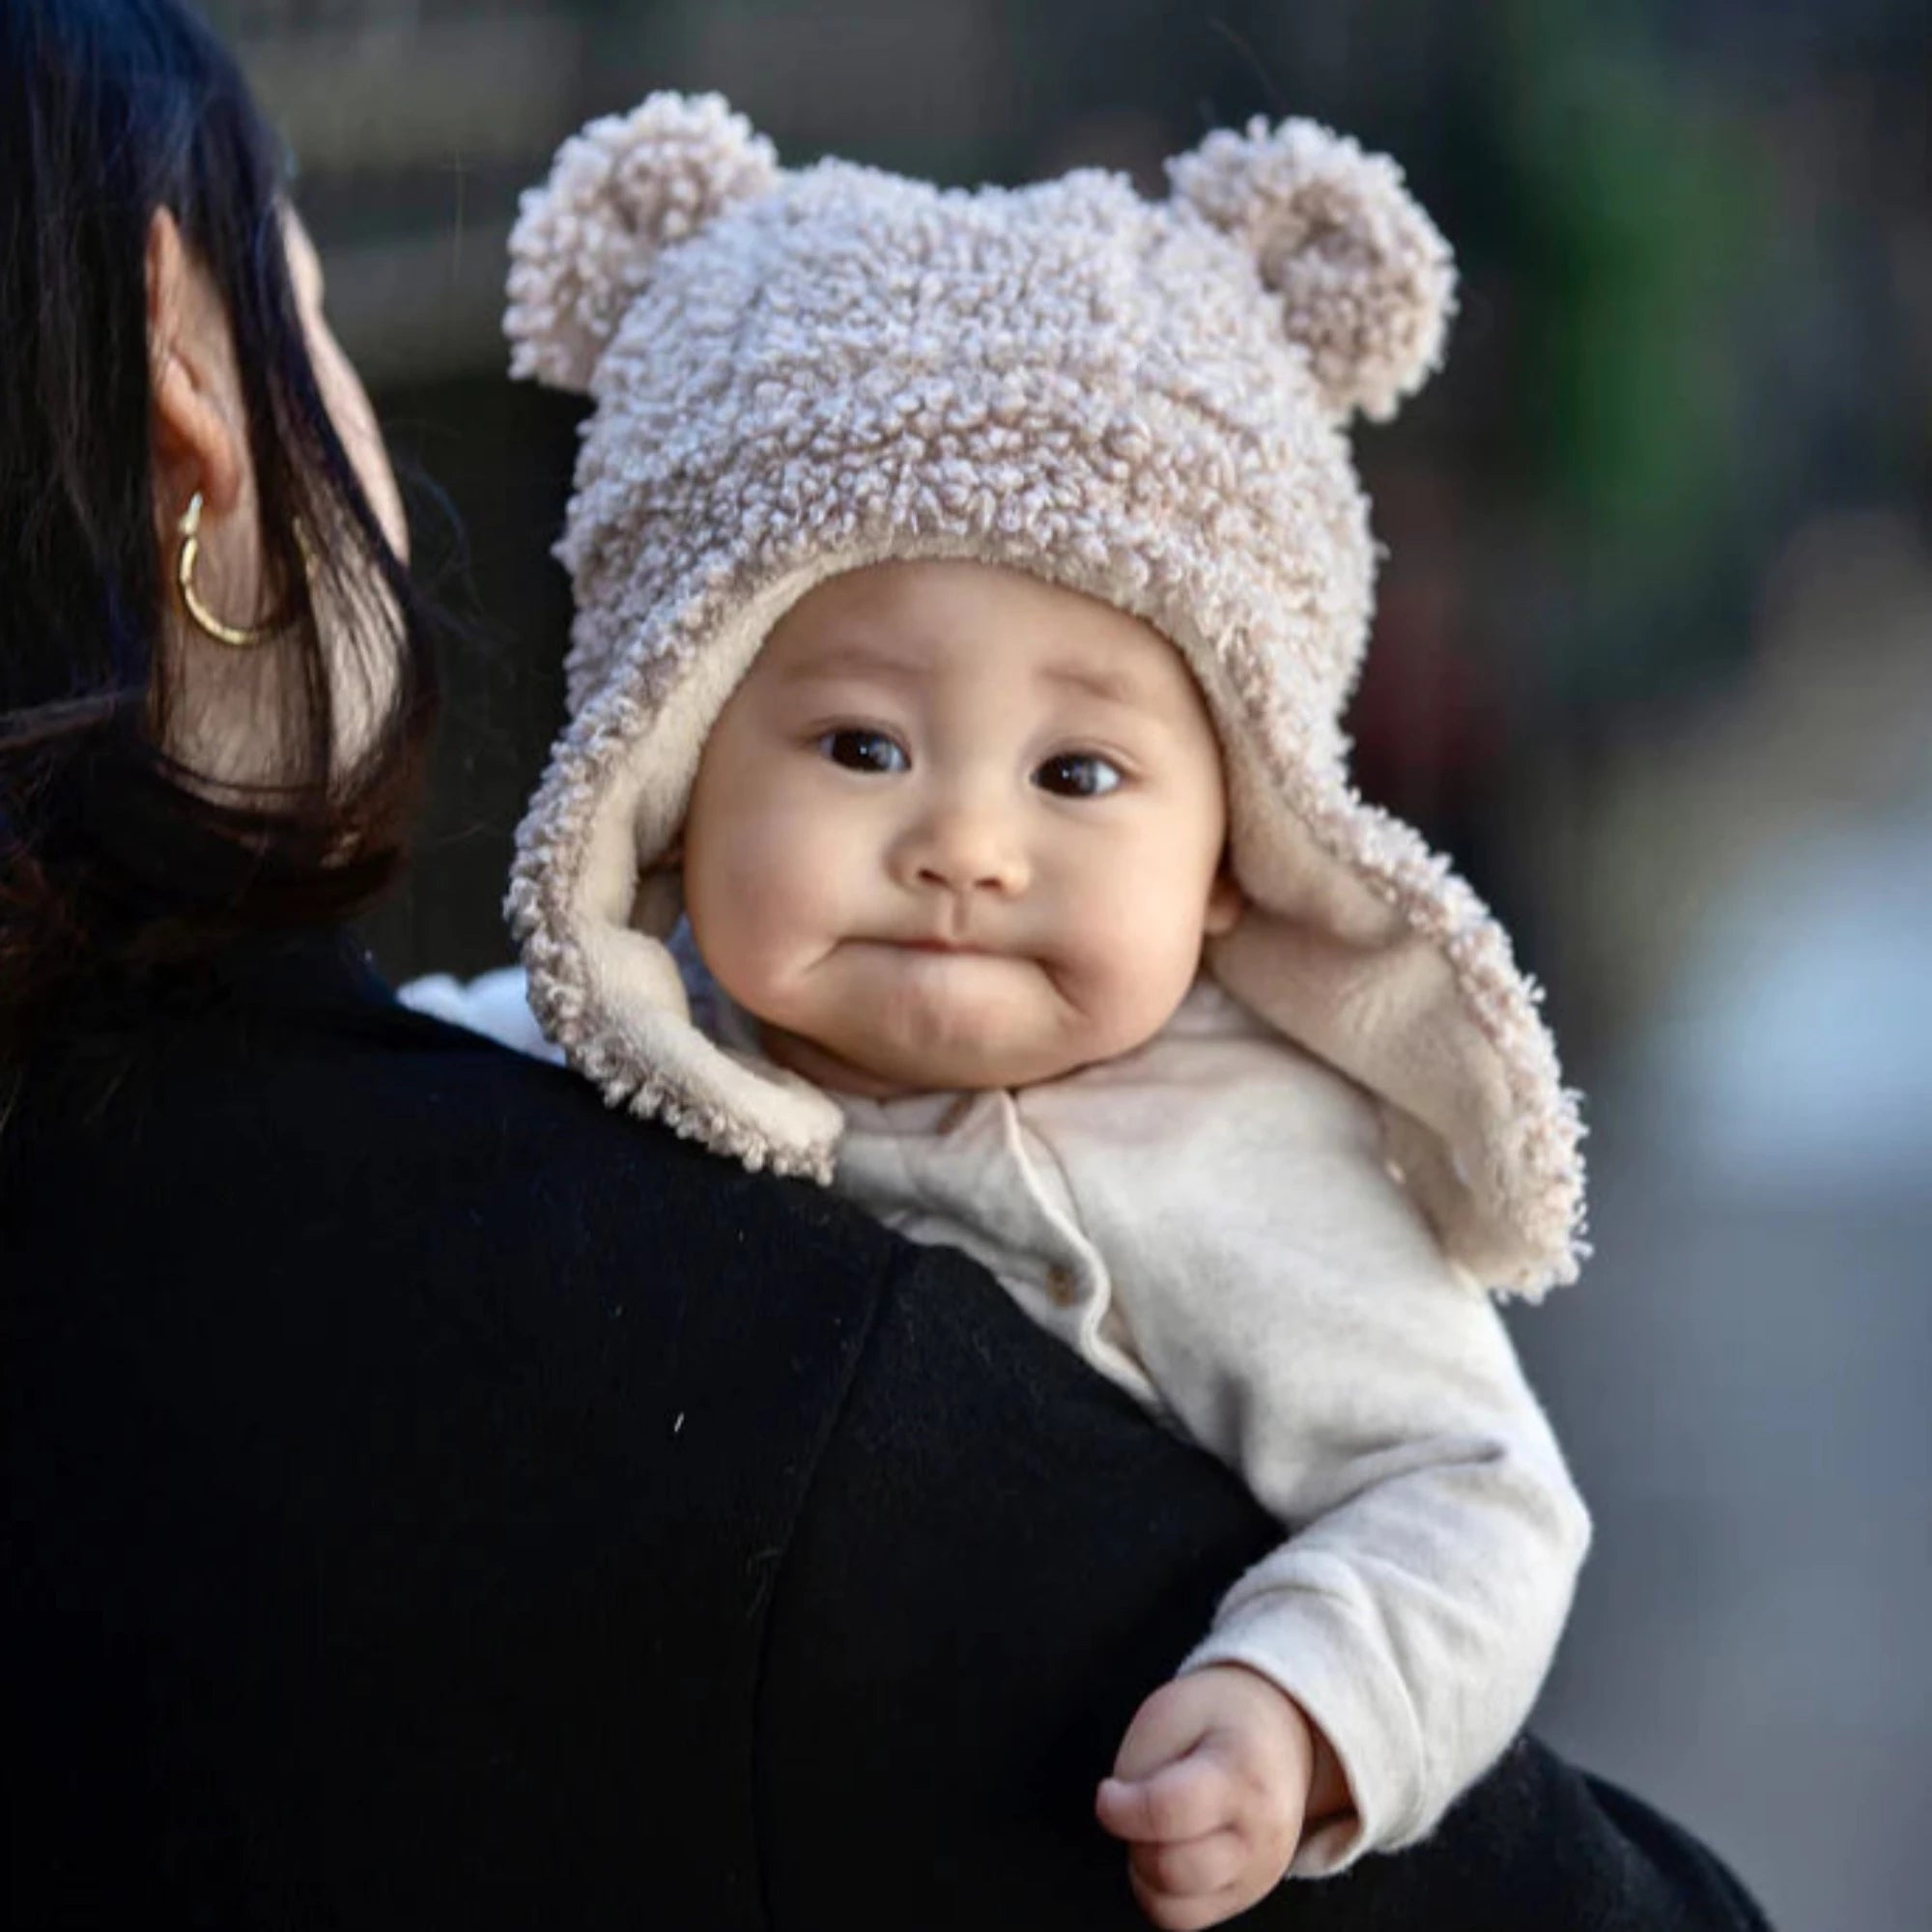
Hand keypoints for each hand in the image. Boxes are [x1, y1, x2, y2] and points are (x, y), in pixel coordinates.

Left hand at [1094, 1665, 1330, 1930]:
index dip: (1119, 1809)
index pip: (1167, 1813)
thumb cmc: (1219, 1716)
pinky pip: (1186, 1919)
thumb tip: (1121, 1826)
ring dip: (1145, 1873)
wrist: (1282, 1731)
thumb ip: (1141, 1768)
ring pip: (1175, 1910)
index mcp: (1241, 1774)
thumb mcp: (1172, 1710)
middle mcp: (1261, 1834)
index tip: (1108, 1792)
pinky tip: (1169, 1850)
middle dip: (1134, 1841)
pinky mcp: (1250, 1896)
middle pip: (1169, 1870)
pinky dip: (1163, 1893)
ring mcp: (1261, 1873)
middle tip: (1135, 1809)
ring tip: (1155, 1830)